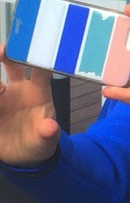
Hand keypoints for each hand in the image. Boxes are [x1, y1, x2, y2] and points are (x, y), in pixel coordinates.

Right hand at [0, 46, 59, 165]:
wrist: (23, 156)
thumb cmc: (40, 142)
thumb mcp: (46, 141)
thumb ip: (48, 133)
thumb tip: (51, 128)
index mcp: (39, 92)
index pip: (41, 71)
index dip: (39, 58)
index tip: (33, 46)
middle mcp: (19, 88)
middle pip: (11, 63)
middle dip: (4, 53)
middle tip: (1, 49)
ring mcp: (1, 94)